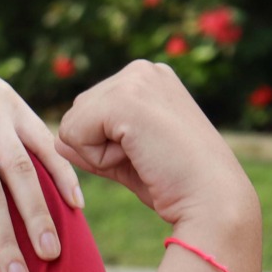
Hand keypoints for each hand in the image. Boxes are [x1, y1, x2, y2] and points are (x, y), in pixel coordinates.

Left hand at [54, 61, 258, 233]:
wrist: (213, 201)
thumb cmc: (177, 185)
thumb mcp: (126, 159)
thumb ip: (93, 144)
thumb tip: (58, 139)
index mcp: (147, 78)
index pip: (90, 112)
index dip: (108, 146)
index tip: (152, 154)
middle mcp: (141, 70)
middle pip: (76, 115)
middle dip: (101, 148)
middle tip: (149, 158)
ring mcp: (133, 80)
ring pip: (72, 125)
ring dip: (100, 154)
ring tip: (147, 157)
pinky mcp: (122, 100)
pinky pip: (73, 136)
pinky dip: (98, 159)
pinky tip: (139, 157)